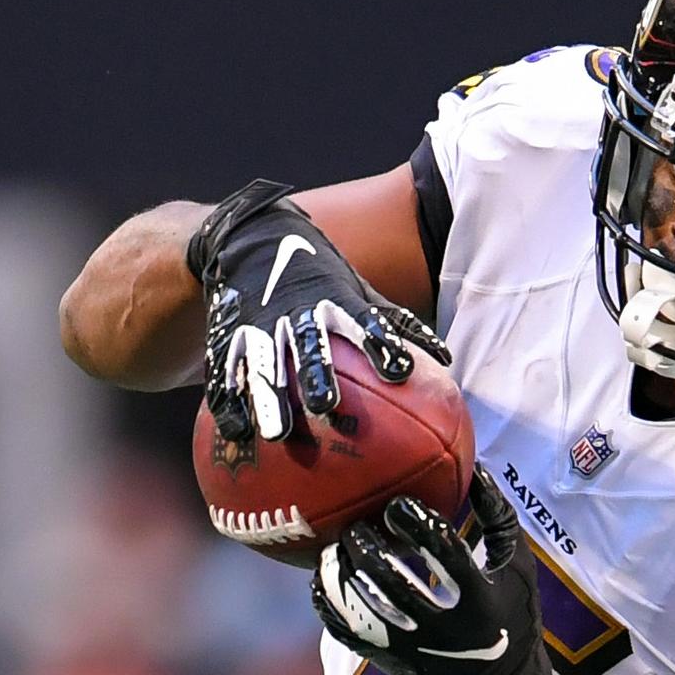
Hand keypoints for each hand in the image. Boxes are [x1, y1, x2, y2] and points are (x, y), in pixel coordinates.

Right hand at [189, 180, 443, 450]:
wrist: (252, 240)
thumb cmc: (319, 279)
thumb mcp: (356, 291)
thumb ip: (394, 324)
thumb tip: (446, 360)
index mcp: (336, 300)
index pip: (365, 322)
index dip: (382, 344)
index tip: (400, 371)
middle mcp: (298, 312)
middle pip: (309, 345)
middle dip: (317, 373)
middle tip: (326, 405)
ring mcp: (260, 324)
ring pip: (265, 363)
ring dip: (269, 397)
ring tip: (276, 433)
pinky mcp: (230, 337)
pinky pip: (228, 372)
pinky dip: (231, 401)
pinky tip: (238, 431)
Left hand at [312, 483, 562, 674]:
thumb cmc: (512, 616)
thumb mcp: (518, 566)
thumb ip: (499, 517)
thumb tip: (476, 468)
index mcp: (478, 598)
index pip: (443, 550)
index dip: (417, 522)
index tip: (398, 505)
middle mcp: (443, 627)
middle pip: (393, 579)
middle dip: (368, 545)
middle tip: (357, 525)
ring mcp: (412, 649)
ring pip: (364, 606)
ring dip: (342, 571)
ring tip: (336, 545)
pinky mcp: (390, 663)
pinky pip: (347, 632)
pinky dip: (328, 604)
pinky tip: (323, 578)